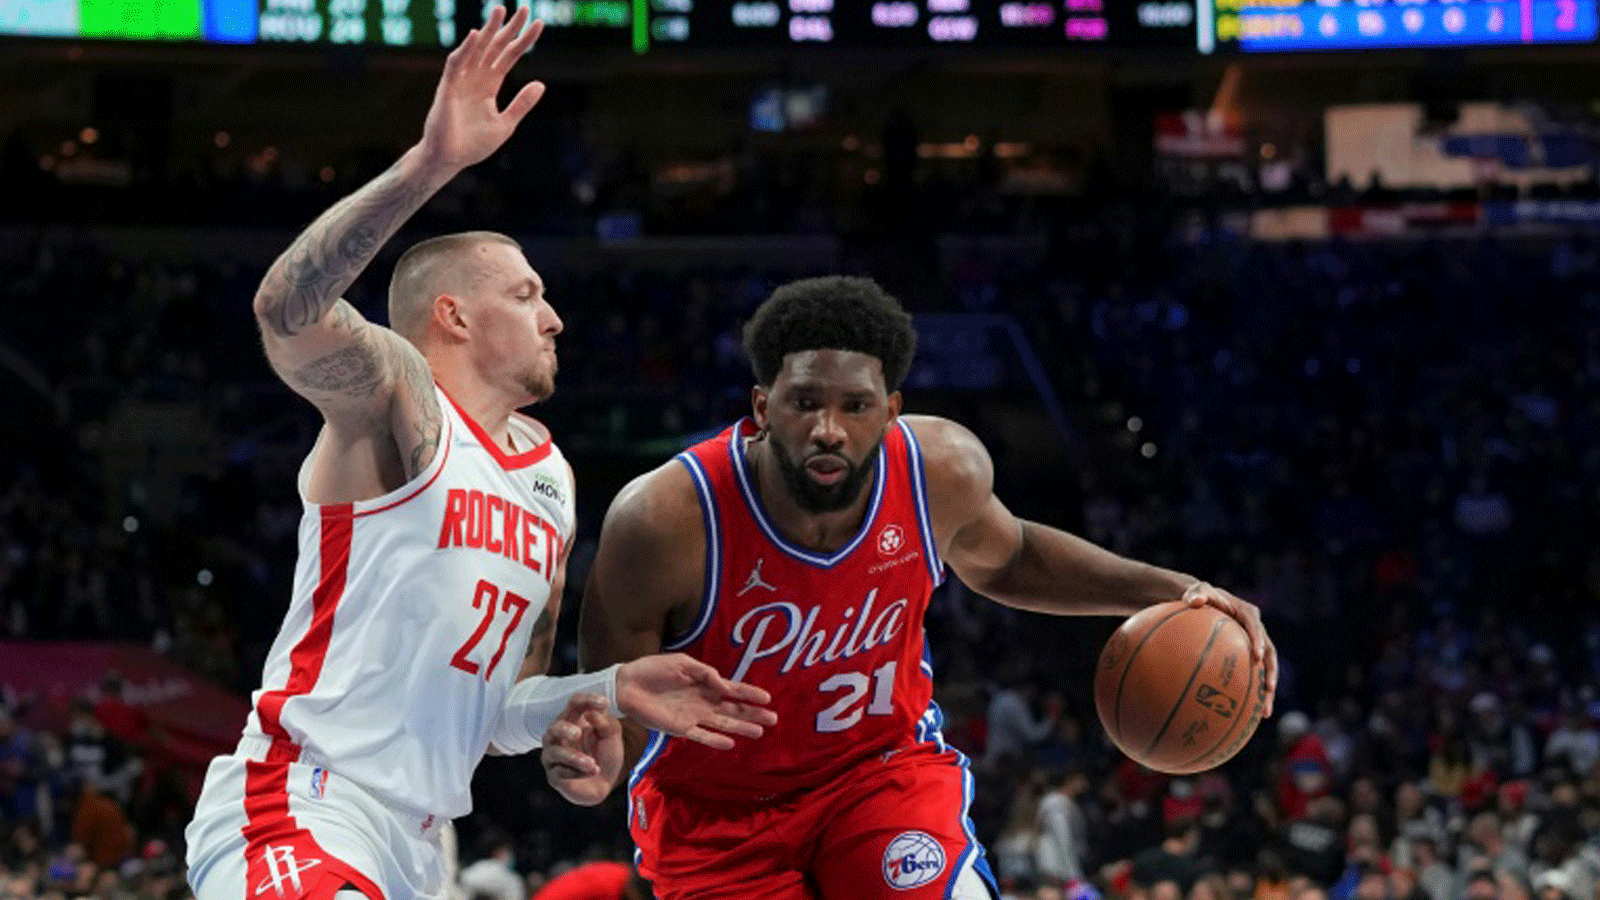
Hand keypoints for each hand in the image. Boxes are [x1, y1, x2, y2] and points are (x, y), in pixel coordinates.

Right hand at [419, 4, 545, 173]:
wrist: (450, 159)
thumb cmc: (473, 144)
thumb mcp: (505, 124)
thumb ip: (521, 104)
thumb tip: (541, 83)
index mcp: (490, 84)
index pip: (509, 56)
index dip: (523, 40)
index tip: (539, 24)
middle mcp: (476, 77)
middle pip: (495, 46)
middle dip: (508, 27)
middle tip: (524, 8)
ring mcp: (461, 81)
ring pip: (476, 49)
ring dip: (487, 30)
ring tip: (500, 10)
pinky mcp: (448, 89)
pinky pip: (456, 65)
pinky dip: (465, 50)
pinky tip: (474, 36)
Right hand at [541, 694, 621, 806]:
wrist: (606, 783)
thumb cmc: (605, 754)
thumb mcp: (612, 736)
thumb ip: (606, 723)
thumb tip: (592, 713)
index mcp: (573, 720)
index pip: (575, 704)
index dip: (587, 701)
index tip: (605, 703)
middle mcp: (558, 735)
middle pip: (554, 726)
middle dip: (564, 729)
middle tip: (578, 733)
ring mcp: (553, 755)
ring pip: (555, 752)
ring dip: (575, 758)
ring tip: (592, 763)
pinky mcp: (554, 775)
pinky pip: (560, 772)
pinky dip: (577, 772)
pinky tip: (592, 772)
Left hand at [616, 654, 777, 749]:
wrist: (627, 684)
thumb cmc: (654, 669)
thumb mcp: (681, 662)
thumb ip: (704, 673)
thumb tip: (725, 685)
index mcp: (704, 684)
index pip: (732, 690)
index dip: (749, 694)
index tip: (767, 699)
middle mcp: (703, 702)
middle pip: (733, 710)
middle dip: (753, 714)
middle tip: (773, 719)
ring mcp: (693, 716)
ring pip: (722, 724)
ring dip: (740, 728)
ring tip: (759, 732)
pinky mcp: (679, 728)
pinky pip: (700, 736)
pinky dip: (714, 740)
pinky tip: (730, 744)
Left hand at [1182, 581, 1277, 716]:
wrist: (1199, 602)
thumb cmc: (1197, 596)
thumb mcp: (1195, 591)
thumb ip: (1196, 594)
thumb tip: (1195, 600)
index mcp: (1247, 613)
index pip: (1256, 627)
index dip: (1259, 641)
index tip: (1257, 657)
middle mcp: (1254, 629)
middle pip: (1269, 653)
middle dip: (1270, 673)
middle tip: (1268, 689)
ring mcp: (1252, 644)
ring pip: (1264, 669)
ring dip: (1266, 690)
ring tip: (1264, 712)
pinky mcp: (1246, 655)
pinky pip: (1250, 675)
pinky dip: (1250, 693)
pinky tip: (1244, 714)